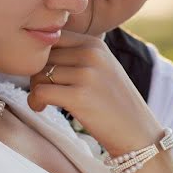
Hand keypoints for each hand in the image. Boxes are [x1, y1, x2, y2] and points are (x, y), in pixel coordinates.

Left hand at [27, 30, 164, 155]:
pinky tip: (41, 108)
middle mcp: (92, 54)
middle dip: (37, 74)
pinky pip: (40, 91)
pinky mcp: (79, 96)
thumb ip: (77, 54)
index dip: (42, 57)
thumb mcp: (102, 67)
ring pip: (39, 74)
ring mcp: (87, 74)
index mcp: (95, 44)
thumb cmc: (114, 103)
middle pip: (43, 57)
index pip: (53, 39)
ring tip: (43, 101)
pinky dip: (34, 101)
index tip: (44, 74)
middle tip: (42, 91)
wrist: (138, 133)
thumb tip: (37, 51)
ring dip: (35, 89)